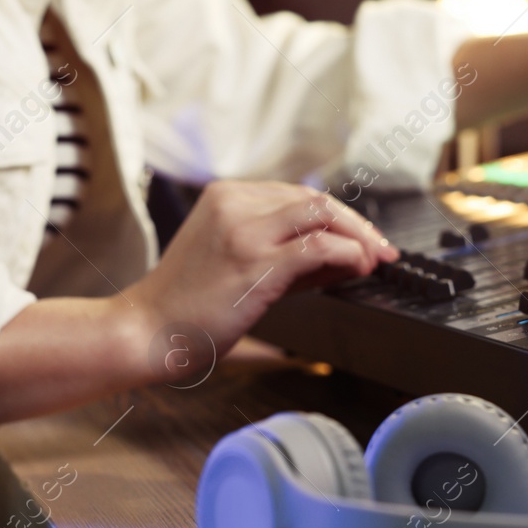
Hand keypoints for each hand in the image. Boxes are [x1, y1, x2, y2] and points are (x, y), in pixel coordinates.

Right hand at [123, 180, 396, 380]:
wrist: (146, 331)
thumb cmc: (187, 306)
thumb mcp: (235, 262)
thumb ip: (285, 254)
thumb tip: (343, 255)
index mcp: (225, 196)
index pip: (299, 195)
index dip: (338, 217)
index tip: (362, 240)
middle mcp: (234, 204)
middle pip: (315, 200)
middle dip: (356, 225)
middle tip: (381, 250)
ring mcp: (243, 230)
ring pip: (322, 215)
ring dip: (358, 237)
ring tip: (374, 261)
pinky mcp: (253, 262)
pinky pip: (317, 247)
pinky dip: (347, 255)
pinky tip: (356, 269)